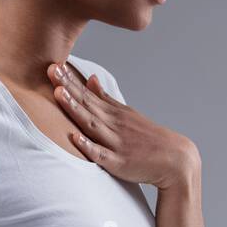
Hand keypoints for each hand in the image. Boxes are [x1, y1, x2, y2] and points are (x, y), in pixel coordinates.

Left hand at [46, 62, 200, 190]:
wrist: (175, 159)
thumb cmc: (147, 138)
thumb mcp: (127, 114)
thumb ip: (105, 98)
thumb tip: (91, 78)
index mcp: (114, 113)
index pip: (88, 93)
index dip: (70, 80)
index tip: (54, 64)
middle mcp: (114, 124)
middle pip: (87, 103)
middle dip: (68, 87)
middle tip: (51, 69)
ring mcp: (116, 142)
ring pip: (91, 123)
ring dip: (75, 108)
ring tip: (59, 93)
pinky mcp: (119, 162)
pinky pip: (101, 154)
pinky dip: (88, 146)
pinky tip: (75, 137)